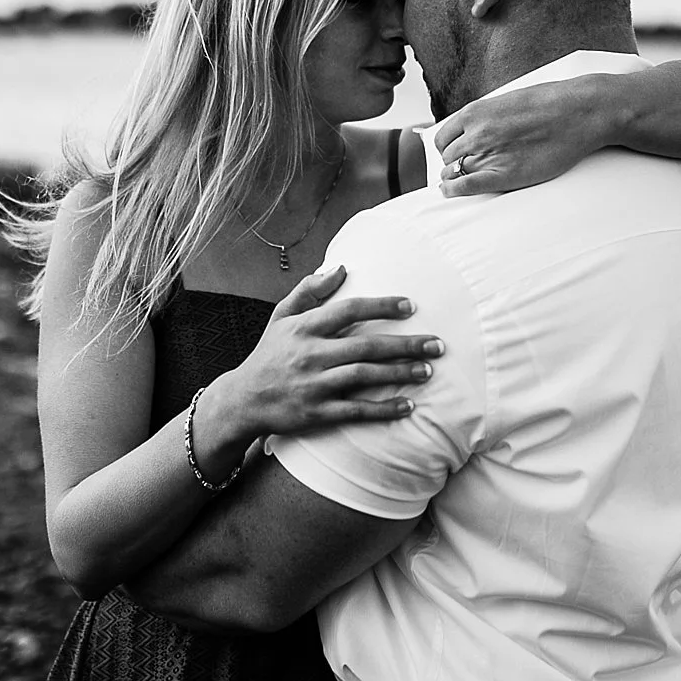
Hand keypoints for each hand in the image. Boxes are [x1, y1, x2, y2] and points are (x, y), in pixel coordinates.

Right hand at [214, 266, 442, 443]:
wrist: (243, 400)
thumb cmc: (269, 354)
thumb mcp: (281, 317)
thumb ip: (310, 290)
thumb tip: (341, 267)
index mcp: (304, 327)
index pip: (349, 310)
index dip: (382, 306)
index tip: (411, 306)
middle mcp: (310, 354)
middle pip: (365, 345)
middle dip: (405, 345)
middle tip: (437, 345)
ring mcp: (314, 385)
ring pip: (364, 376)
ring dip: (399, 374)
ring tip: (428, 371)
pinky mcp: (317, 412)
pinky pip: (356, 410)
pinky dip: (383, 409)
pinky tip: (408, 406)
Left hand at [431, 77, 605, 196]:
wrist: (578, 112)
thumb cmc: (549, 103)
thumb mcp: (507, 101)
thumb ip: (486, 117)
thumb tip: (474, 130)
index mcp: (474, 113)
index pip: (442, 138)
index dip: (447, 148)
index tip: (453, 153)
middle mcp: (476, 134)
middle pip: (448, 157)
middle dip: (453, 163)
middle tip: (461, 168)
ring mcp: (489, 155)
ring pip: (454, 172)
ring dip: (455, 176)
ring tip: (460, 180)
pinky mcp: (505, 174)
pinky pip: (467, 186)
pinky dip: (454, 190)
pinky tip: (450, 192)